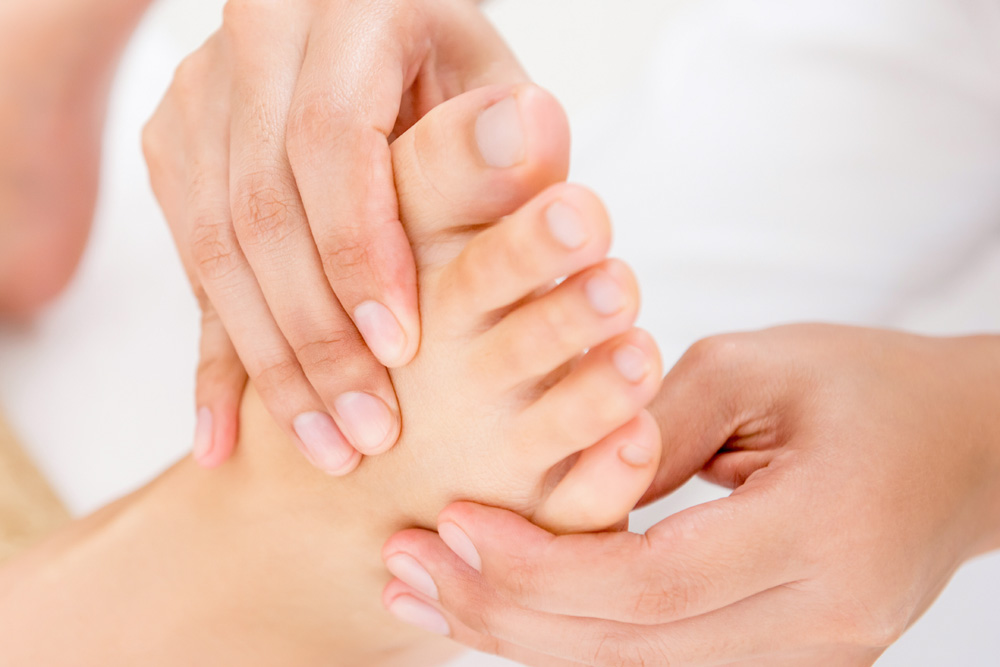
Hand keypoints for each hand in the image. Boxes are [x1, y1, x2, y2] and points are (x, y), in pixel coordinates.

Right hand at [143, 0, 524, 472]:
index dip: (358, 250)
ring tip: (325, 447)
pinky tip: (226, 435)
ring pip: (213, 248)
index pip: (330, 143)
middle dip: (314, 338)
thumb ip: (509, 136)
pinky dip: (217, 355)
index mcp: (342, 9)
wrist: (367, 40)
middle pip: (259, 209)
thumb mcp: (495, 86)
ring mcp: (198, 95)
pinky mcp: (174, 146)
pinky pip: (191, 265)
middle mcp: (252, 43)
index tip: (404, 349)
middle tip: (366, 434)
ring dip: (270, 364)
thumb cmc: (450, 71)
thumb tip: (529, 140)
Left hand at [383, 324, 999, 665]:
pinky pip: (662, 664)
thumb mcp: (759, 367)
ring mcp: (810, 656)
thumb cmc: (872, 387)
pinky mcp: (790, 658)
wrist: (970, 449)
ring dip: (526, 638)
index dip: (538, 566)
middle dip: (506, 615)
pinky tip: (510, 610)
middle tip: (408, 569)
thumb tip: (559, 472)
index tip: (450, 525)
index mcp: (820, 533)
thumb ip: (654, 422)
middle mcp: (820, 621)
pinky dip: (577, 641)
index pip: (650, 582)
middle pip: (631, 650)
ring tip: (432, 595)